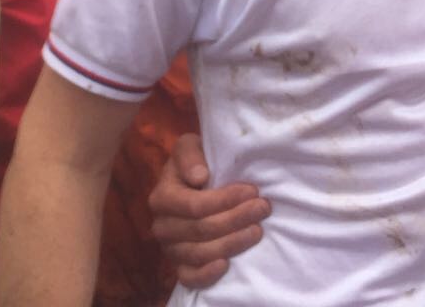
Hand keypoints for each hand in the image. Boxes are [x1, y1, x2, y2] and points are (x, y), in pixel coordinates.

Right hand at [149, 133, 270, 289]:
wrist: (192, 180)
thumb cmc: (194, 161)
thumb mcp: (189, 146)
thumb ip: (190, 155)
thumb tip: (199, 176)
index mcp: (162, 197)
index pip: (195, 206)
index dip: (226, 200)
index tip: (253, 190)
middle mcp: (162, 226)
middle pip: (201, 230)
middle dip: (236, 219)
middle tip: (263, 208)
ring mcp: (170, 248)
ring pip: (199, 253)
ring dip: (231, 243)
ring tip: (257, 230)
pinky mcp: (180, 264)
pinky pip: (189, 277)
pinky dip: (206, 274)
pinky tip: (226, 265)